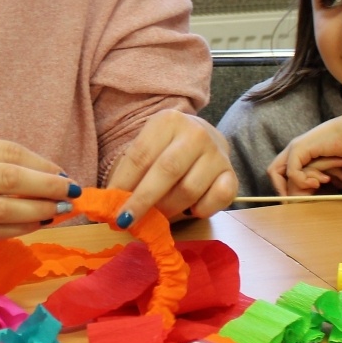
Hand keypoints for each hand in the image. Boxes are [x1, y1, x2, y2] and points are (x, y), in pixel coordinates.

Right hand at [0, 136, 79, 255]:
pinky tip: (37, 223)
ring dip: (39, 211)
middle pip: (9, 181)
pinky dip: (21, 228)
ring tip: (59, 210)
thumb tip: (50, 175)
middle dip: (47, 188)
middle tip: (71, 192)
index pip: (8, 153)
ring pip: (4, 212)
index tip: (64, 174)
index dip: (41, 165)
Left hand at [104, 109, 236, 223]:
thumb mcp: (146, 150)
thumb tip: (108, 208)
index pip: (140, 156)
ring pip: (188, 190)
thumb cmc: (165, 149)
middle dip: (143, 201)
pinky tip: (190, 210)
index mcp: (168, 121)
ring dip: (169, 209)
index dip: (123, 184)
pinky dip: (200, 210)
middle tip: (127, 221)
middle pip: (166, 172)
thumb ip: (130, 174)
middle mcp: (196, 133)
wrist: (203, 138)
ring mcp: (217, 153)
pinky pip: (216, 199)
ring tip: (157, 215)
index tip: (110, 208)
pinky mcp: (232, 174)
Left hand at [268, 112, 341, 195]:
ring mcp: (294, 148)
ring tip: (310, 193)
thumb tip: (310, 196)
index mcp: (297, 153)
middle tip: (294, 202)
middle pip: (273, 171)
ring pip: (278, 172)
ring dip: (294, 187)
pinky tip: (317, 184)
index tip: (291, 202)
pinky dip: (302, 181)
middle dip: (282, 189)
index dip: (282, 187)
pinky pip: (292, 171)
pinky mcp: (299, 148)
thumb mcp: (327, 168)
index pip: (278, 172)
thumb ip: (317, 178)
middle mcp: (292, 149)